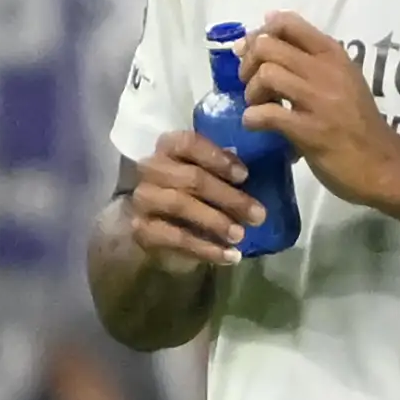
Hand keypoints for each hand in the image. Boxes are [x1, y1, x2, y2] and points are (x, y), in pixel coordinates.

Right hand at [127, 131, 264, 269]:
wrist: (160, 230)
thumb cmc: (192, 194)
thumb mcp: (209, 176)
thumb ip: (224, 170)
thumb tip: (245, 174)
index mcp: (169, 147)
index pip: (188, 143)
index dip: (217, 158)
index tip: (244, 176)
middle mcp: (150, 168)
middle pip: (191, 177)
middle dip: (228, 197)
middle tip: (258, 215)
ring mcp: (143, 199)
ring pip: (181, 204)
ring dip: (215, 221)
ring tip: (240, 236)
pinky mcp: (141, 229)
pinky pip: (176, 237)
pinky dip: (206, 248)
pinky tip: (230, 256)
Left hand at [239, 14, 399, 208]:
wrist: (383, 164)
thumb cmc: (357, 122)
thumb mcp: (341, 79)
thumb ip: (308, 59)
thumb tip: (259, 39)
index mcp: (333, 54)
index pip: (286, 22)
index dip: (260, 34)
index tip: (258, 56)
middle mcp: (327, 70)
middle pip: (267, 45)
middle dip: (248, 64)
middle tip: (253, 85)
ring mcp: (320, 100)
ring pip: (266, 74)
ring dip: (252, 92)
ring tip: (259, 106)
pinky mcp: (310, 131)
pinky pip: (267, 114)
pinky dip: (253, 119)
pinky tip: (259, 126)